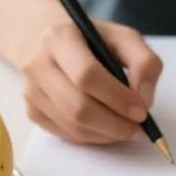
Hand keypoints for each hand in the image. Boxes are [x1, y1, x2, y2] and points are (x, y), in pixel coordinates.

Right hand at [21, 20, 162, 143]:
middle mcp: (38, 64)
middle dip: (115, 124)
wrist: (48, 42)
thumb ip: (144, 62)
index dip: (117, 98)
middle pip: (78, 108)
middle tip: (139, 128)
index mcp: (59, 38)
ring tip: (127, 129)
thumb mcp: (123, 37)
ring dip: (106, 134)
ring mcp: (32, 91)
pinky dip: (93, 137)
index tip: (141, 110)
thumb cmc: (91, 40)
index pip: (87, 75)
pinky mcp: (32, 111)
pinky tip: (107, 128)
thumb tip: (144, 99)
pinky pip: (66, 134)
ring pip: (73, 126)